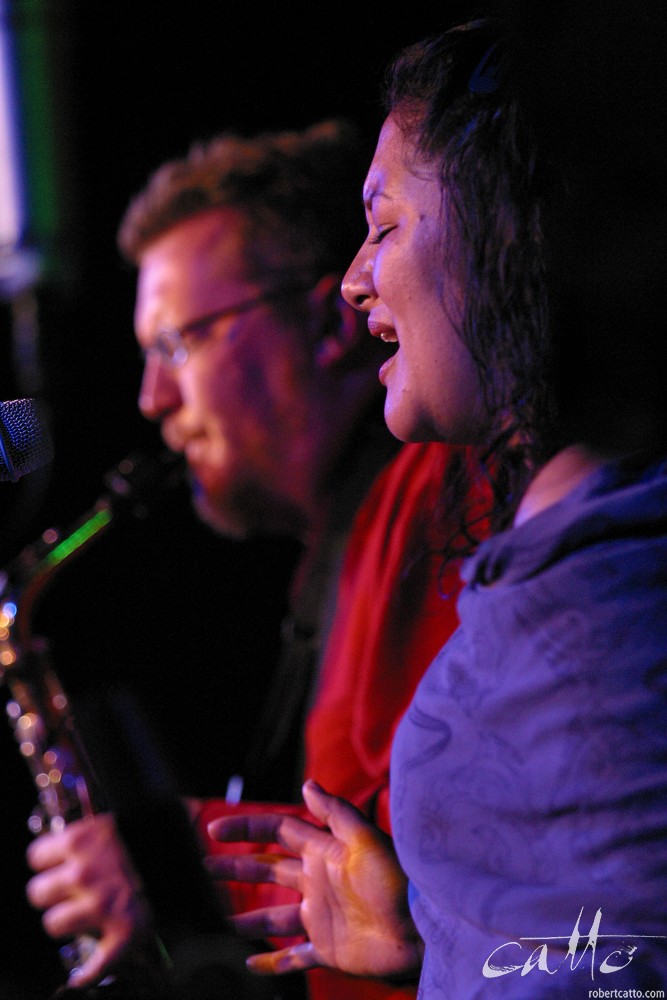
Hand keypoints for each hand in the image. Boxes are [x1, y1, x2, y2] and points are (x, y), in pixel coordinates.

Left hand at [26, 813, 153, 986]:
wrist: (200, 845)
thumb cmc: (160, 829)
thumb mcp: (122, 819)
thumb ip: (93, 834)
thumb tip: (77, 843)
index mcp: (82, 839)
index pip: (37, 856)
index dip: (49, 861)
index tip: (59, 864)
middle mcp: (84, 873)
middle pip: (38, 892)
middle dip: (54, 892)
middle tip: (72, 891)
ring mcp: (101, 905)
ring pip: (54, 924)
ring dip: (69, 921)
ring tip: (86, 915)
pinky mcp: (123, 932)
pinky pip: (95, 965)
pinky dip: (90, 972)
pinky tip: (86, 973)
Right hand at [207, 780, 422, 978]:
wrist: (423, 929)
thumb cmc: (398, 880)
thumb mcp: (366, 839)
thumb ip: (336, 813)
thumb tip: (307, 784)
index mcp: (325, 851)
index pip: (279, 832)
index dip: (247, 829)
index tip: (214, 829)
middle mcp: (318, 881)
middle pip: (268, 871)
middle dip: (236, 867)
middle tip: (201, 869)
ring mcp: (322, 916)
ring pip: (273, 915)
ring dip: (245, 915)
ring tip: (215, 917)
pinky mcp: (329, 949)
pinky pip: (294, 957)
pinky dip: (272, 963)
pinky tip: (249, 962)